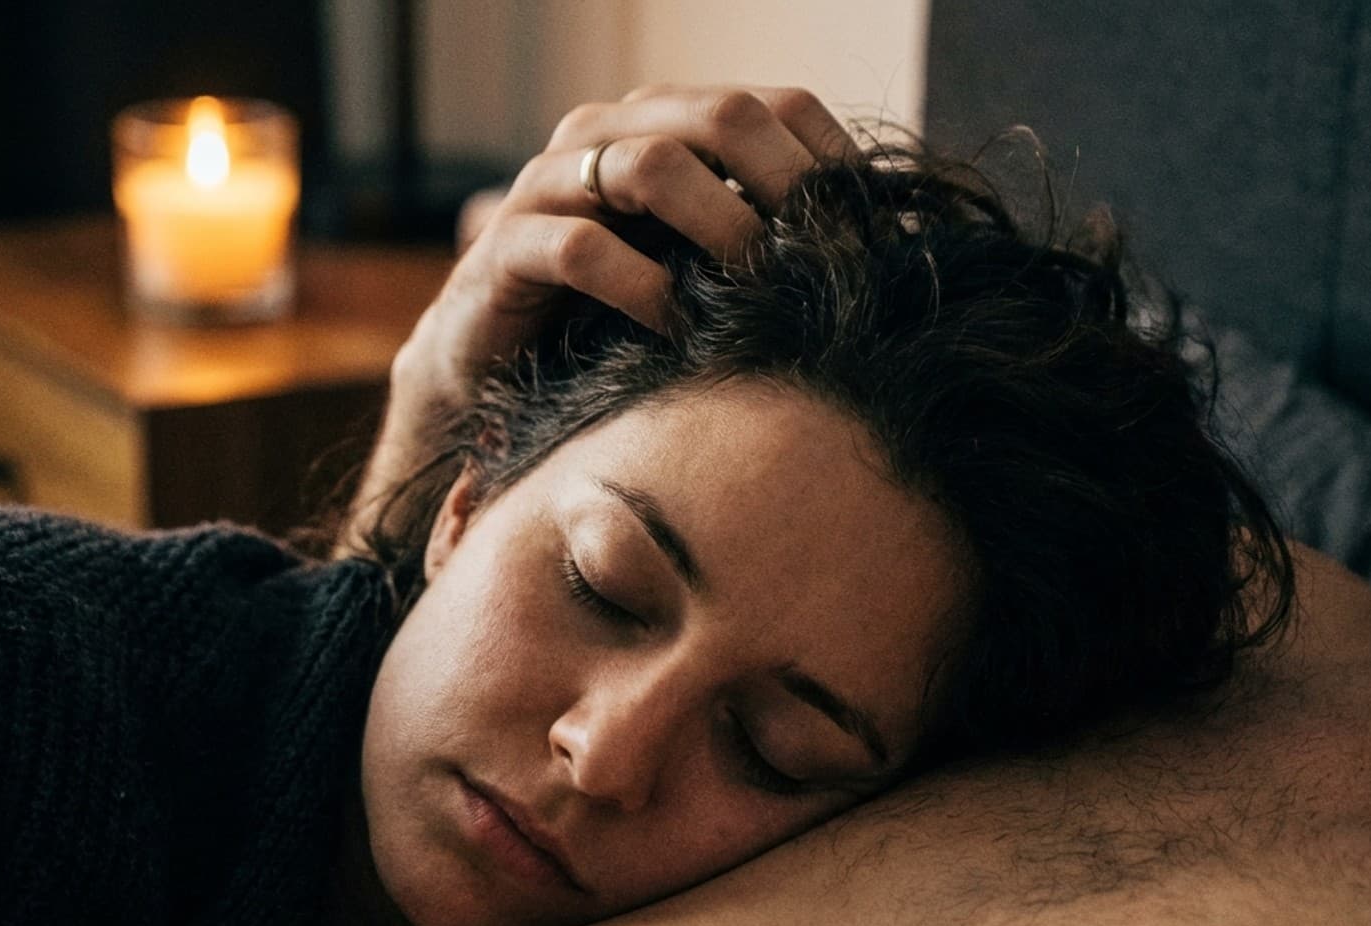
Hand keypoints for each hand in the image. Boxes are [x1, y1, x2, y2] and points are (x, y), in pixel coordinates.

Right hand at [337, 86, 854, 554]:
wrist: (484, 375)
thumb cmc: (606, 323)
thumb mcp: (697, 273)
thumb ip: (761, 245)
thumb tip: (886, 255)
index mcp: (658, 124)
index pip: (771, 105)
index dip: (829, 161)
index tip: (873, 236)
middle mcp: (602, 136)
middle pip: (717, 115)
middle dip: (783, 185)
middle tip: (821, 259)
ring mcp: (547, 187)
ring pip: (649, 164)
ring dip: (719, 226)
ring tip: (755, 290)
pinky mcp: (503, 249)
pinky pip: (581, 248)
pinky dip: (642, 289)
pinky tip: (676, 332)